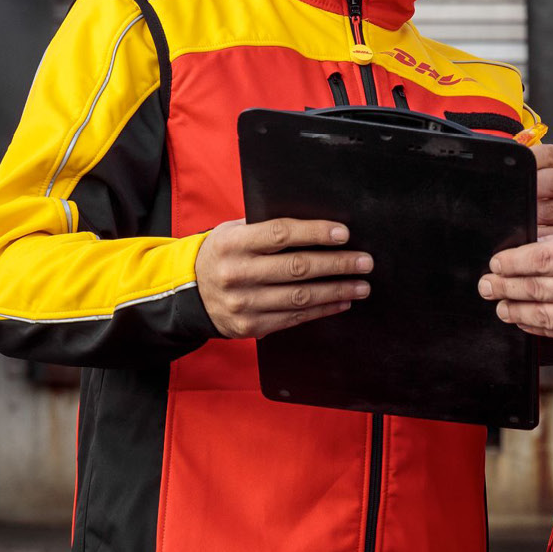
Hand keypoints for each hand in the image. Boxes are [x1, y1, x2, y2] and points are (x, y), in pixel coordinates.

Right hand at [196, 218, 370, 338]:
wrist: (188, 293)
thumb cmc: (221, 254)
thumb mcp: (231, 232)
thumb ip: (264, 228)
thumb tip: (316, 225)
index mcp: (233, 243)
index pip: (280, 234)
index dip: (315, 233)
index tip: (343, 234)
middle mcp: (237, 274)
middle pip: (297, 268)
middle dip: (337, 264)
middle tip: (365, 262)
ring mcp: (244, 303)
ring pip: (300, 297)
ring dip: (337, 290)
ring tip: (361, 284)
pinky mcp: (251, 326)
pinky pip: (294, 317)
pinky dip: (322, 309)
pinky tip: (342, 300)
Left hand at [479, 224, 552, 350]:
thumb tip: (526, 247)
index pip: (541, 259)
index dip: (511, 263)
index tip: (495, 264)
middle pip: (536, 289)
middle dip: (504, 288)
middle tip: (487, 286)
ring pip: (542, 316)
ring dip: (514, 312)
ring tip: (500, 305)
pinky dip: (536, 327)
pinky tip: (525, 320)